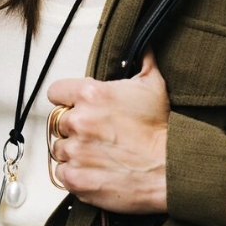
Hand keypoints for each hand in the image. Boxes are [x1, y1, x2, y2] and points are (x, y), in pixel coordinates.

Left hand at [46, 48, 169, 213]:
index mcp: (91, 95)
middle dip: (73, 128)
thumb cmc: (161, 132)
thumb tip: (143, 46)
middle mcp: (79, 122)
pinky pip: (62, 174)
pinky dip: (74, 174)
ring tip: (97, 154)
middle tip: (95, 135)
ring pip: (59, 150)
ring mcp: (75, 152)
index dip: (66, 100)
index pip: (56, 92)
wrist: (169, 169)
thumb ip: (142, 61)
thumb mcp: (154, 86)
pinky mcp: (76, 178)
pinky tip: (93, 170)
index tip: (75, 108)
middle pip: (58, 123)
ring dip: (73, 152)